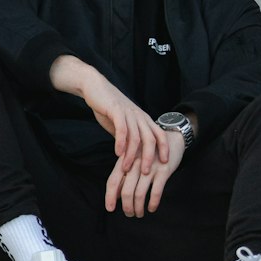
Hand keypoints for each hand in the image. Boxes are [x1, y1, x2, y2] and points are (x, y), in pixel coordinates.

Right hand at [49, 56, 169, 173]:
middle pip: (150, 139)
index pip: (160, 134)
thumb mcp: (122, 124)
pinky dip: (121, 143)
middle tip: (145, 173)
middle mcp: (139, 116)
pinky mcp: (116, 111)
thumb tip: (129, 154)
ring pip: (136, 137)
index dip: (164, 148)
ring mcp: (129, 113)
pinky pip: (122, 129)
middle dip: (149, 157)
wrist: (95, 87)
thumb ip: (128, 137)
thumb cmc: (109, 107)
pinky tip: (117, 154)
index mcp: (143, 119)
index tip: (165, 164)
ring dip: (131, 155)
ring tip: (126, 168)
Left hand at [105, 131, 184, 215]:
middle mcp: (136, 163)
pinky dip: (152, 203)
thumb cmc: (150, 152)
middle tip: (129, 213)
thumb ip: (124, 176)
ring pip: (139, 193)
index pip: (114, 180)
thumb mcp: (134, 160)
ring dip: (138, 208)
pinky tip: (151, 208)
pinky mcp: (164, 171)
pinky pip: (156, 192)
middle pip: (126, 190)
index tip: (110, 209)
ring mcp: (150, 167)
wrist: (172, 138)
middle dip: (126, 206)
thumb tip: (116, 196)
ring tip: (139, 214)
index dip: (110, 196)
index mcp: (126, 160)